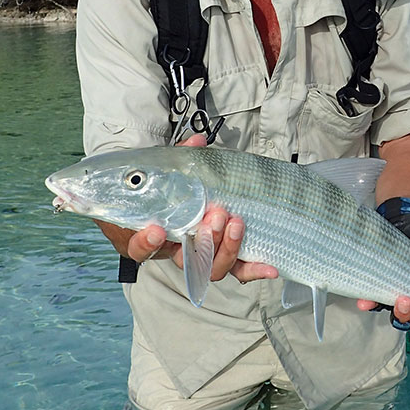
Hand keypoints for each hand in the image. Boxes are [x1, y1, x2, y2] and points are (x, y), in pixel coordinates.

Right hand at [95, 133, 276, 283]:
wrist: (178, 199)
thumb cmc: (167, 188)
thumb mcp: (169, 171)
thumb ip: (179, 157)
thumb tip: (196, 141)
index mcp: (151, 234)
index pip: (139, 248)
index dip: (146, 243)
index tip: (157, 230)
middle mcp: (175, 250)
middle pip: (185, 260)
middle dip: (204, 239)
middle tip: (216, 215)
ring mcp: (201, 256)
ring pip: (211, 267)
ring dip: (226, 248)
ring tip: (237, 223)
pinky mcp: (223, 257)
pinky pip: (237, 269)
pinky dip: (253, 269)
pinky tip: (270, 268)